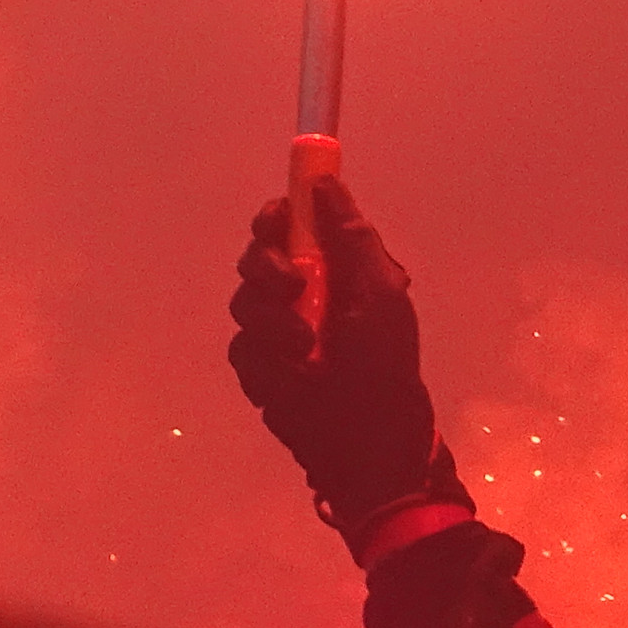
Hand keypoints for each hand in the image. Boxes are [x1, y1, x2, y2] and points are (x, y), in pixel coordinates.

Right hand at [228, 179, 468, 550]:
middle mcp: (299, 295)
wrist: (369, 444)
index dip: (276, 216)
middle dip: (270, 268)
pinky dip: (266, 362)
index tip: (278, 220)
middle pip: (256, 257)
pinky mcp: (258, 371)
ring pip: (243, 303)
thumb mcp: (380, 297)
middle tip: (295, 287)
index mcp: (333, 270)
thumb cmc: (386, 368)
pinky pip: (242, 350)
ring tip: (307, 351)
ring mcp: (274, 333)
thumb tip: (327, 182)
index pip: (288, 224)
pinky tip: (293, 377)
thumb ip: (352, 239)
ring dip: (275, 323)